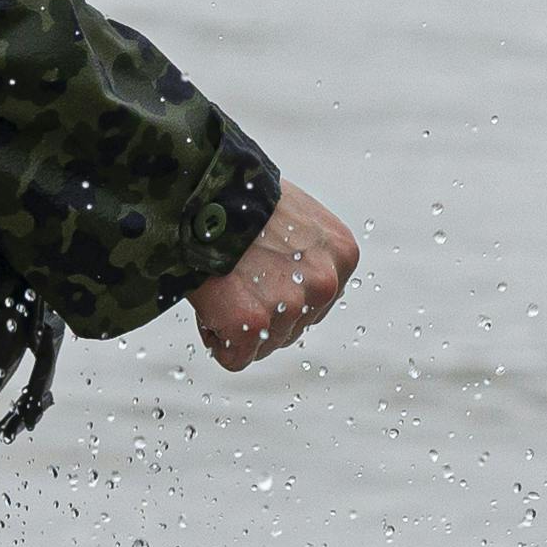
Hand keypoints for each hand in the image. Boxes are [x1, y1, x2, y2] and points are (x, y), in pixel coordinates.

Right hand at [191, 183, 356, 370]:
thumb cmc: (239, 197)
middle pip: (291, 327)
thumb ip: (306, 256)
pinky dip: (216, 338)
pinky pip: (235, 358)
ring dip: (236, 323)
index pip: (315, 304)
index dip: (277, 291)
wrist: (203, 189)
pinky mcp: (254, 323)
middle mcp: (325, 284)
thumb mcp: (296, 218)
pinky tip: (210, 303)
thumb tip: (292, 287)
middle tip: (234, 273)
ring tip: (222, 280)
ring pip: (263, 343)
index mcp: (342, 256)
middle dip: (259, 311)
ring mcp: (292, 306)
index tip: (256, 266)